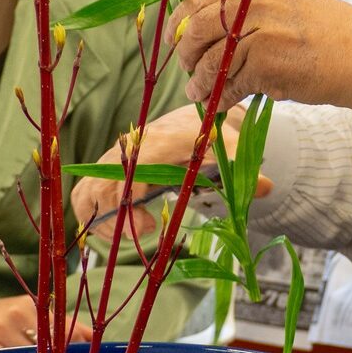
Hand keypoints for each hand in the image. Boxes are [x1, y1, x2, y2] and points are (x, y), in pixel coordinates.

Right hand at [69, 105, 268, 242]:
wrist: (193, 120)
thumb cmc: (211, 137)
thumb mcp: (231, 150)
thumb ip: (244, 171)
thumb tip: (267, 187)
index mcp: (158, 143)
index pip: (131, 173)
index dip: (130, 203)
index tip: (147, 227)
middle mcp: (129, 151)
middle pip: (104, 188)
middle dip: (119, 220)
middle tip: (148, 231)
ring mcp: (113, 161)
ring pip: (88, 194)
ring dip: (103, 221)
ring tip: (135, 231)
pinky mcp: (105, 171)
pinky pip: (84, 195)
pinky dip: (92, 216)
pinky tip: (121, 228)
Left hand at [171, 0, 351, 121]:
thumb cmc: (328, 34)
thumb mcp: (285, 3)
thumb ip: (248, 10)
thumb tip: (202, 29)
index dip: (181, 23)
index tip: (177, 39)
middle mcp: (255, 1)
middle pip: (196, 28)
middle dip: (186, 53)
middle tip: (187, 68)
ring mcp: (260, 32)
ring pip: (210, 61)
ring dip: (200, 81)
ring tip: (197, 92)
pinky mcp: (265, 64)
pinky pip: (229, 86)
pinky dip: (220, 98)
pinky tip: (218, 103)